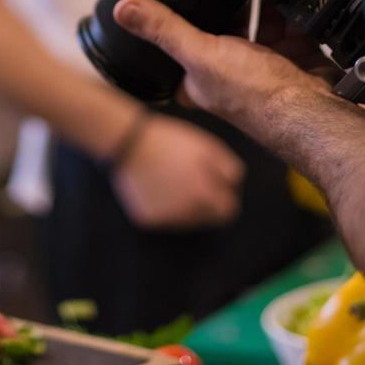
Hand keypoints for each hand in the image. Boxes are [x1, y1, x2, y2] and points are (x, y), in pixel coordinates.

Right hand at [111, 115, 244, 229]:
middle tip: (193, 183)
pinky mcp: (147, 220)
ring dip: (185, 208)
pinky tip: (156, 189)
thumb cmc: (171, 141)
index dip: (225, 199)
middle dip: (206, 205)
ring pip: (186, 222)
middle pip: (207, 219)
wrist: (129, 143)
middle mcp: (186, 213)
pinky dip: (163, 209)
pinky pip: (164, 220)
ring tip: (173, 183)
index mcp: (203, 194)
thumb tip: (235, 186)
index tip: (217, 189)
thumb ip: (229, 168)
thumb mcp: (207, 146)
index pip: (228, 212)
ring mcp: (165, 219)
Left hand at [114, 0, 328, 129]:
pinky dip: (292, 8)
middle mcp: (232, 71)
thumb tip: (124, 10)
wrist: (314, 111)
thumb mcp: (200, 56)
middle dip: (230, 3)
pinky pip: (291, 22)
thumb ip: (165, 30)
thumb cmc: (256, 99)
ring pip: (260, 20)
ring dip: (264, 2)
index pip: (183, 41)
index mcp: (200, 77)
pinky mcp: (295, 55)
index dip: (183, 19)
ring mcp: (266, 63)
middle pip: (225, 25)